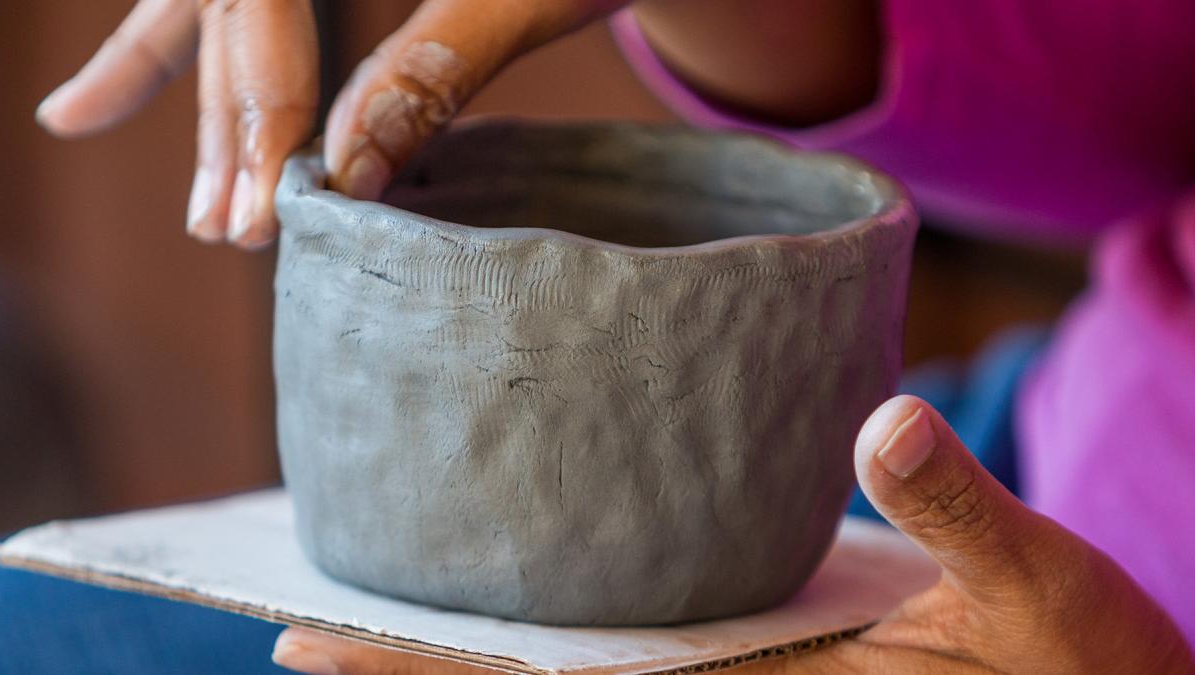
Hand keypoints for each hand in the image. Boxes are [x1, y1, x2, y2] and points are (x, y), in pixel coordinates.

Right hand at [35, 0, 626, 249]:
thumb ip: (439, 63)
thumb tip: (352, 170)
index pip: (257, 3)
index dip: (256, 104)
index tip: (273, 204)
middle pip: (230, 12)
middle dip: (232, 126)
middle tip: (231, 231)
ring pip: (218, 12)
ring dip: (203, 106)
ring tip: (196, 210)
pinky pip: (231, 8)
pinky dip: (163, 51)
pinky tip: (89, 109)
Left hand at [271, 395, 1192, 673]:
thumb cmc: (1092, 674)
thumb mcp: (1044, 594)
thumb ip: (963, 510)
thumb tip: (886, 417)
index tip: (315, 652)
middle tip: (296, 637)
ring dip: (476, 662)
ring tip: (373, 617)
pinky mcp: (775, 669)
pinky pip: (650, 657)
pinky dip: (566, 637)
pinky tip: (529, 591)